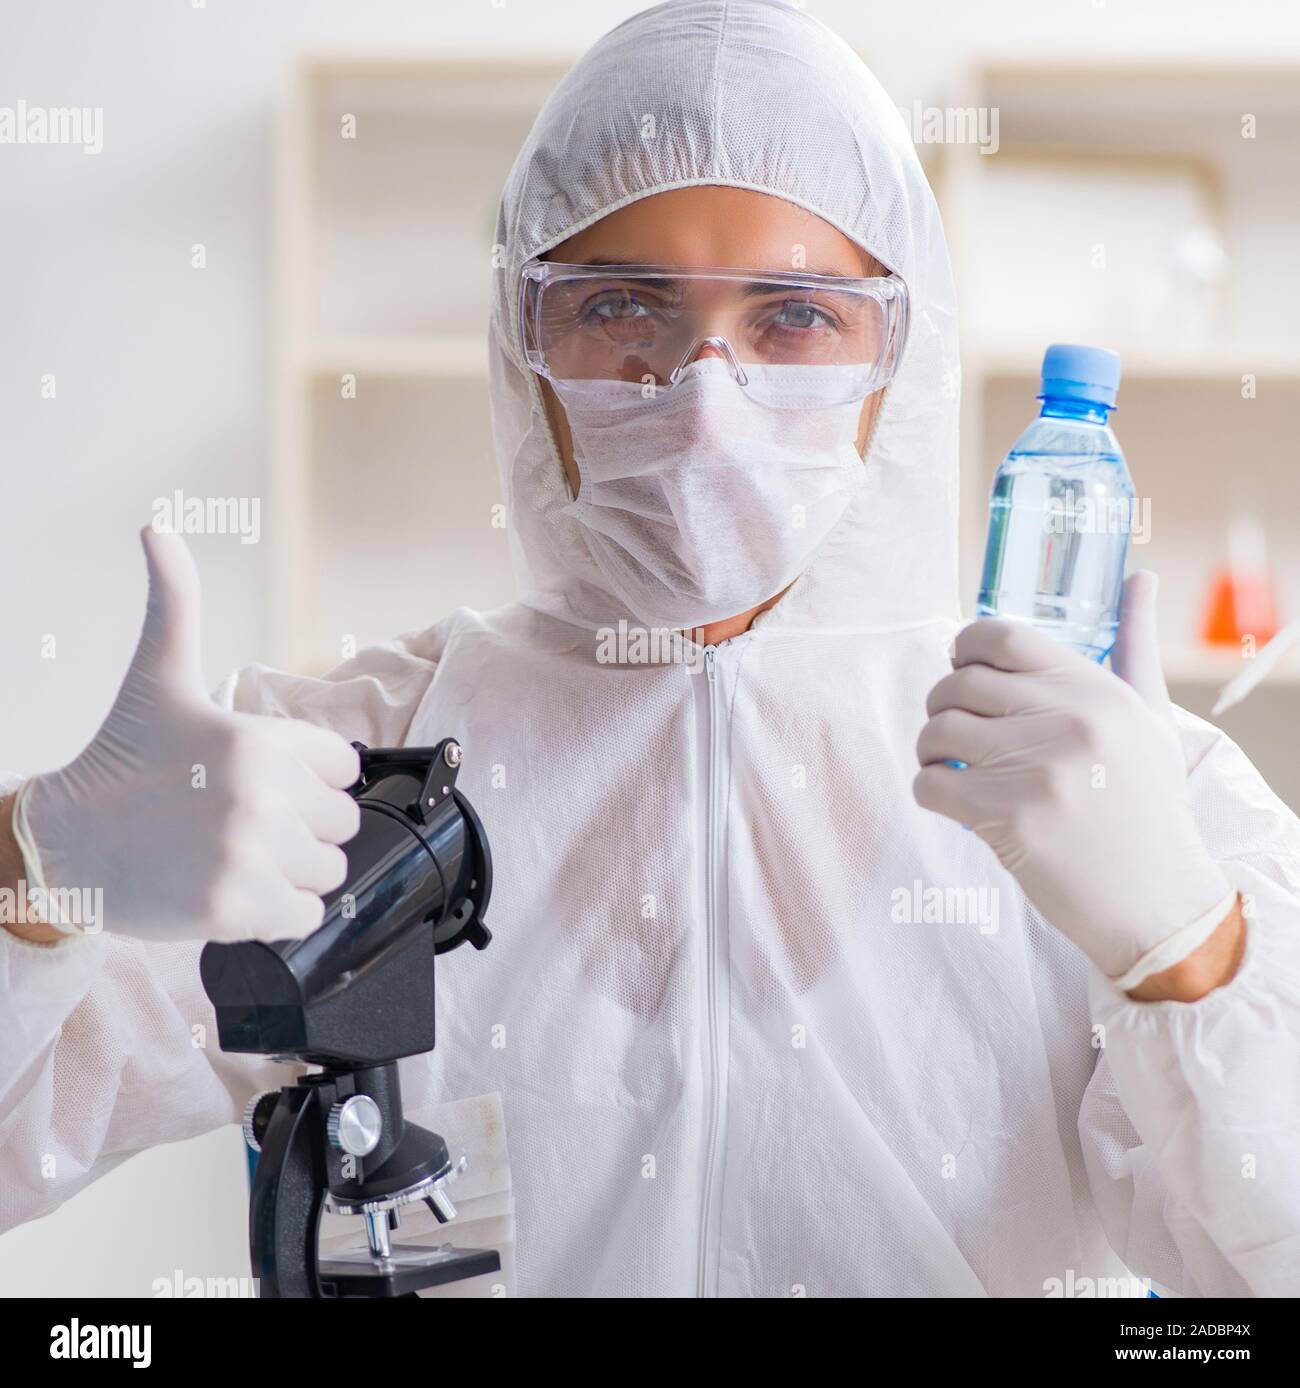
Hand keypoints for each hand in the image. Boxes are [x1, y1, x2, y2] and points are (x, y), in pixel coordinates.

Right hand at [14, 527, 360, 942]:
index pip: (344, 767)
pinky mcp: (237, 910)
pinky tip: (235, 888)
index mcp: (259, 740)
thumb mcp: (158, 676)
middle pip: (340, 822)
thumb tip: (159, 527)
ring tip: (237, 853)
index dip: (312, 776)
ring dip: (292, 869)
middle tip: (244, 819)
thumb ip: (175, 603)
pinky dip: (279, 912)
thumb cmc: (122, 759)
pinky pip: (305, 916)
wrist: (64, 842)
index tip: (267, 780)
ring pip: (327, 871)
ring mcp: (250, 857)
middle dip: (303, 824)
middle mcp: (262, 798)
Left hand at [913, 573, 1235, 989]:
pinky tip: (954, 801)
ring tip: (954, 767)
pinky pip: (929, 782)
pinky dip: (929, 791)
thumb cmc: (1148, 807)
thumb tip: (1138, 576)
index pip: (1000, 636)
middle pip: (956, 683)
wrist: (1158, 902)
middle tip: (955, 731)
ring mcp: (1036, 767)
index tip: (959, 669)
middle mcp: (1068, 719)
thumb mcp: (1151, 719)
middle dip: (941, 706)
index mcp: (1097, 689)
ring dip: (929, 749)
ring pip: (935, 731)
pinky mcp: (1008, 815)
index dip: (962, 648)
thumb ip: (1135, 647)